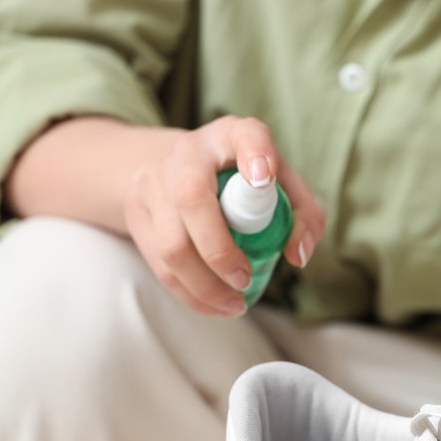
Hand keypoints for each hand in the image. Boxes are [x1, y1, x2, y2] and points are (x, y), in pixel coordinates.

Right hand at [123, 116, 325, 315]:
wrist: (176, 170)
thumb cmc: (243, 182)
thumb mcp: (281, 186)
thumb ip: (304, 216)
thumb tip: (298, 254)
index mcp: (233, 136)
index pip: (245, 135)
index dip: (255, 154)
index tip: (266, 178)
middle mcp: (189, 153)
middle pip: (192, 200)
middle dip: (220, 252)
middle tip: (245, 280)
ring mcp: (155, 180)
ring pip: (172, 244)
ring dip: (205, 286)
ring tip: (236, 304)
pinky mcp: (136, 210)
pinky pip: (160, 264)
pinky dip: (190, 294)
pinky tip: (214, 305)